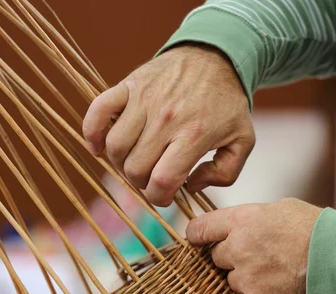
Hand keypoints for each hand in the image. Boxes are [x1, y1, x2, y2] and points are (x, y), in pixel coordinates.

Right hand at [83, 44, 254, 206]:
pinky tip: (99, 146)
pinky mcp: (128, 86)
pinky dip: (92, 133)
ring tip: (135, 160)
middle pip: (135, 169)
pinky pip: (98, 112)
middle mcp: (166, 119)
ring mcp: (144, 100)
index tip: (164, 195)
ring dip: (120, 163)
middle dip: (142, 183)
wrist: (214, 55)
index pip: (161, 181)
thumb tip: (192, 186)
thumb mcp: (243, 140)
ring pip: (115, 147)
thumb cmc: (227, 102)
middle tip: (152, 175)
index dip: (159, 197)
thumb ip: (226, 172)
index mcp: (194, 135)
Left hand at [186, 199, 321, 293]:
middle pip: (216, 257)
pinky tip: (280, 287)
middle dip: (232, 257)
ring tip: (276, 272)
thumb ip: (252, 218)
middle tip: (259, 255)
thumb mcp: (281, 209)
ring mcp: (245, 278)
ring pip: (232, 281)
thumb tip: (238, 225)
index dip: (197, 234)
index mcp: (241, 221)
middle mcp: (237, 249)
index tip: (198, 239)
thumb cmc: (317, 230)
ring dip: (247, 278)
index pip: (199, 228)